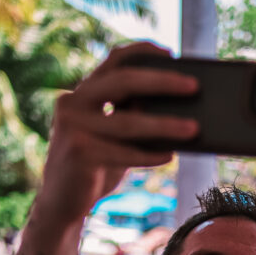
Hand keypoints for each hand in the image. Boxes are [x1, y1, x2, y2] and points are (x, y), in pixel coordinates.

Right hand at [37, 43, 198, 226]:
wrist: (61, 203)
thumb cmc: (95, 166)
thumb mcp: (112, 135)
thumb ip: (130, 115)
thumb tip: (177, 105)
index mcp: (82, 93)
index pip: (113, 61)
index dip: (142, 52)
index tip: (171, 53)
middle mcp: (72, 103)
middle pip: (123, 81)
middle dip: (161, 81)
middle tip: (193, 86)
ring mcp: (73, 128)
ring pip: (128, 122)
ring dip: (165, 125)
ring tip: (194, 128)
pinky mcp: (78, 153)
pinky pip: (124, 152)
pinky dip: (149, 155)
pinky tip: (169, 156)